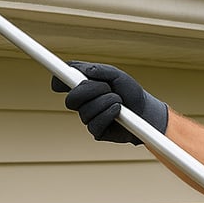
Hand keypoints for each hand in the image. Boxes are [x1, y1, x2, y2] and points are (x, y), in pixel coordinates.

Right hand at [51, 61, 167, 144]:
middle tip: (105, 86)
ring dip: (106, 101)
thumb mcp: (118, 75)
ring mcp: (88, 117)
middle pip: (71, 99)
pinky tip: (118, 111)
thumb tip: (86, 71)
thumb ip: (101, 70)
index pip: (62, 83)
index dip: (58, 81)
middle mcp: (82, 102)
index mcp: (83, 85)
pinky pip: (95, 124)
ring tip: (118, 100)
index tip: (59, 80)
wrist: (145, 111)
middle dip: (89, 91)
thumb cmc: (130, 92)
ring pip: (86, 111)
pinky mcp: (96, 131)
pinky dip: (109, 114)